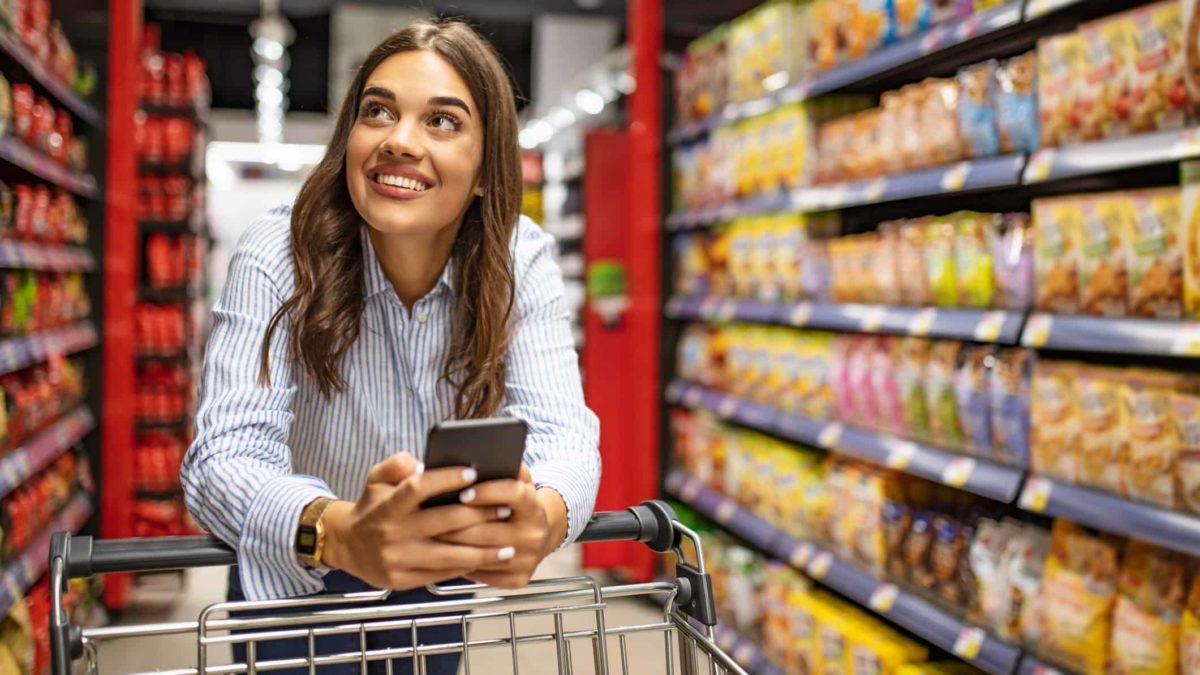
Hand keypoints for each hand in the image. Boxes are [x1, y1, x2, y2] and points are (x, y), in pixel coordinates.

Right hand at [321, 454, 513, 590]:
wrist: (346, 545)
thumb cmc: (373, 506)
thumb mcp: (376, 478)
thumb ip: (397, 464)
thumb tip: (422, 464)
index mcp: (387, 505)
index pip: (418, 488)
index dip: (446, 479)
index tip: (474, 472)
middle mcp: (391, 533)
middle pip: (442, 522)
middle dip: (478, 515)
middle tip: (505, 508)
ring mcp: (396, 559)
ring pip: (447, 555)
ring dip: (482, 551)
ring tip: (508, 546)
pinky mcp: (401, 580)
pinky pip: (440, 574)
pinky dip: (466, 567)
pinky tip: (487, 561)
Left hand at [434, 466, 568, 588]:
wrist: (540, 533)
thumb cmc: (516, 502)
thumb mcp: (516, 479)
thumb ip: (502, 467)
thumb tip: (474, 461)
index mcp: (534, 505)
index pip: (514, 494)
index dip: (488, 492)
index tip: (463, 492)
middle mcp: (534, 534)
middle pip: (488, 529)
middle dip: (456, 523)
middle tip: (429, 518)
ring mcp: (527, 559)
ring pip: (481, 554)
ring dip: (452, 545)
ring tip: (430, 534)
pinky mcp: (518, 579)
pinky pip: (481, 573)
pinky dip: (460, 564)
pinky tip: (444, 553)